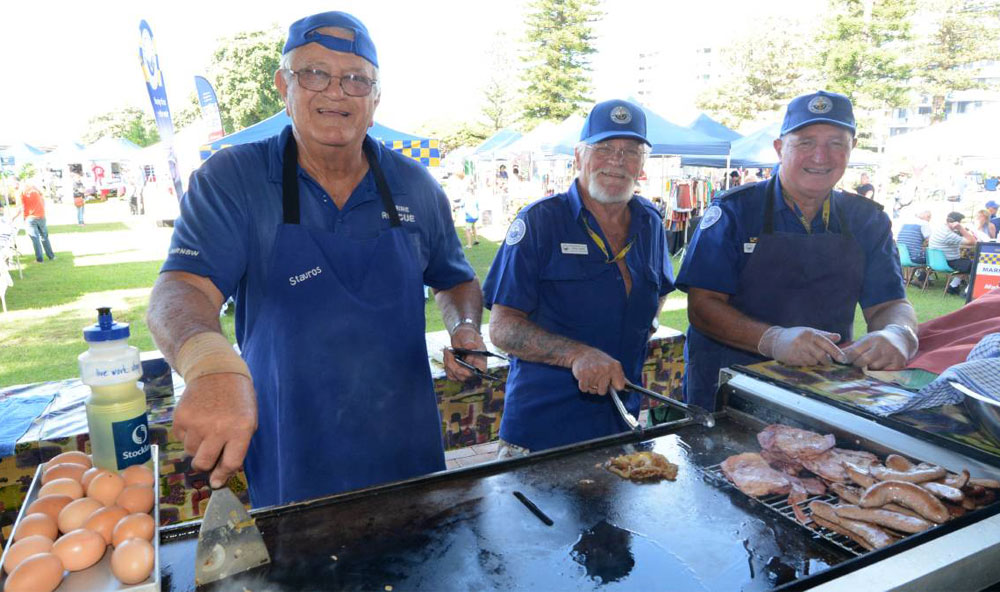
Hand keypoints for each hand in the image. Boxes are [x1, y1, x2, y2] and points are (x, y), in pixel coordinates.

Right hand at [172, 373, 257, 488]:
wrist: (217, 371)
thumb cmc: (237, 398)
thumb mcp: (249, 419)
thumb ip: (238, 444)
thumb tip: (220, 473)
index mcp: (241, 429)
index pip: (230, 463)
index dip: (222, 476)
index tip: (216, 482)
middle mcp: (218, 428)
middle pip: (203, 463)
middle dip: (205, 466)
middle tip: (208, 458)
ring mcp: (197, 423)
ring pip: (190, 452)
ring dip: (197, 447)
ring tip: (206, 428)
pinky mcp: (181, 417)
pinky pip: (181, 439)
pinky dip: (188, 434)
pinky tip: (197, 420)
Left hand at [442, 326, 485, 381]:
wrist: (462, 337)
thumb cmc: (467, 335)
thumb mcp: (468, 334)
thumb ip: (469, 340)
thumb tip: (470, 346)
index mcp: (481, 359)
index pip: (481, 371)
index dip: (472, 372)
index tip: (463, 366)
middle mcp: (475, 368)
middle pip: (465, 376)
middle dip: (454, 366)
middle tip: (448, 352)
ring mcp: (467, 372)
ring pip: (456, 376)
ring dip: (448, 364)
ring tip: (448, 351)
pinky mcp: (458, 373)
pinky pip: (451, 375)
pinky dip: (447, 366)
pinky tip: (447, 356)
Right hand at [570, 347, 625, 394]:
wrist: (582, 352)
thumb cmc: (598, 360)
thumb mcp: (612, 365)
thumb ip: (620, 377)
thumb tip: (629, 388)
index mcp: (615, 366)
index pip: (620, 386)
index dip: (614, 387)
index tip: (610, 383)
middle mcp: (605, 369)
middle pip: (603, 391)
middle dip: (599, 387)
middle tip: (596, 378)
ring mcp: (594, 372)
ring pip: (593, 391)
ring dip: (590, 386)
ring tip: (590, 376)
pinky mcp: (583, 374)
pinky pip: (584, 389)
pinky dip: (583, 386)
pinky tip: (584, 378)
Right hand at [757, 326, 847, 365]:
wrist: (774, 340)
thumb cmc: (795, 335)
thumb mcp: (810, 332)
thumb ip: (825, 335)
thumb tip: (838, 337)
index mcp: (810, 334)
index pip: (826, 343)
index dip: (836, 352)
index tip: (843, 359)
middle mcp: (804, 342)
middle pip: (821, 355)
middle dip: (827, 361)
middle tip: (828, 362)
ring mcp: (797, 351)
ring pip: (814, 361)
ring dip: (816, 362)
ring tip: (810, 356)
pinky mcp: (792, 359)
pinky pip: (805, 364)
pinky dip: (807, 363)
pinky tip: (802, 358)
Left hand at [842, 325, 915, 369]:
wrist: (901, 338)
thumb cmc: (878, 341)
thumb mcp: (866, 340)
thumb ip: (852, 349)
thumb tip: (837, 358)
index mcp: (873, 339)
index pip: (856, 351)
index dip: (847, 358)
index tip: (841, 361)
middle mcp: (884, 346)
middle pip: (864, 361)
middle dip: (858, 364)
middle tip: (856, 364)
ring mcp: (893, 356)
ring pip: (874, 369)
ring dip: (869, 369)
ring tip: (869, 365)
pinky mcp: (900, 364)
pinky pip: (884, 373)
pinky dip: (879, 372)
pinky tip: (879, 368)